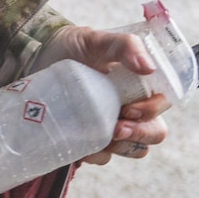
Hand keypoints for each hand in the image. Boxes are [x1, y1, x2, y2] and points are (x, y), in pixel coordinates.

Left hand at [37, 25, 170, 164]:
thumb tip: (149, 67)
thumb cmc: (71, 46)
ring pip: (133, 149)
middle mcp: (131, 107)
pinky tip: (81, 147)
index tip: (130, 110)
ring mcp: (111, 125)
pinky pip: (103, 158)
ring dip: (121, 147)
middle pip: (154, 132)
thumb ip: (125, 45)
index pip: (162, 103)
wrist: (36, 58)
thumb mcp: (97, 39)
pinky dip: (95, 155)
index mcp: (139, 84)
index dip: (153, 111)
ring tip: (100, 137)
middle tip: (116, 128)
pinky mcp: (91, 140)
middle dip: (139, 134)